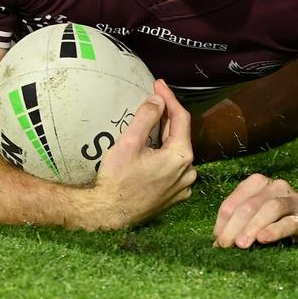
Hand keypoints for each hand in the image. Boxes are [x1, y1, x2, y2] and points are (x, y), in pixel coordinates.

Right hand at [81, 80, 195, 230]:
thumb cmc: (117, 179)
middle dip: (166, 117)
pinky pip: (173, 169)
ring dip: (166, 137)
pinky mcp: (174, 197)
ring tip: (152, 124)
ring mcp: (183, 187)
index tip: (158, 84)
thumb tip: (158, 99)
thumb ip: (146, 117)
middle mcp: (188, 173)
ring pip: (177, 153)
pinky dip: (164, 156)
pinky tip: (152, 152)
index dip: (169, 98)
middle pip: (179, 136)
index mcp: (180, 157)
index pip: (180, 118)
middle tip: (154, 99)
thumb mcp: (130, 142)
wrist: (109, 214)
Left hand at [213, 174, 297, 247]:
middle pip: (248, 206)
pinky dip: (274, 230)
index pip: (232, 202)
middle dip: (233, 227)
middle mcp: (274, 187)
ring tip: (241, 244)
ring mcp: (293, 200)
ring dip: (252, 227)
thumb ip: (239, 224)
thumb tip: (217, 244)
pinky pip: (289, 222)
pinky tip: (263, 238)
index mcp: (257, 183)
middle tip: (225, 246)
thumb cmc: (280, 218)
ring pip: (269, 209)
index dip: (222, 222)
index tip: (217, 241)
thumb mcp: (257, 216)